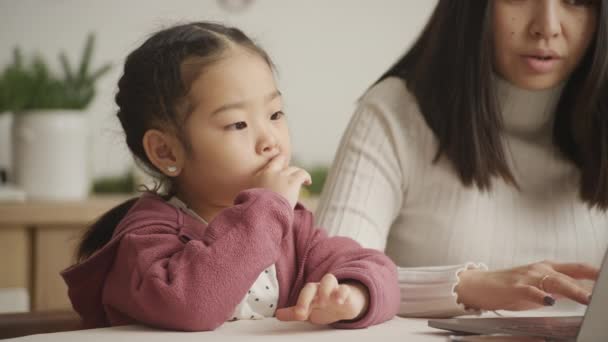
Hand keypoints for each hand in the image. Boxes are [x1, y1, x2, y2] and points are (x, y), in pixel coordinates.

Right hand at [253, 155, 311, 207]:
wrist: (262, 214)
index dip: (274, 165)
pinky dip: (306, 177)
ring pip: (293, 169)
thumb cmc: (257, 210)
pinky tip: (308, 182)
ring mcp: (281, 176)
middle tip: (290, 174)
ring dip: (297, 174)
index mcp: (258, 177)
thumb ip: (255, 194)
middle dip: (285, 164)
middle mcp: (270, 173)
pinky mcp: (292, 181)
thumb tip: (253, 199)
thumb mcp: (251, 199)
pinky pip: (302, 174)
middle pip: (279, 161)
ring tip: (303, 181)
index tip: (278, 172)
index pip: (267, 165)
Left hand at [275, 274, 369, 324]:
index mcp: (311, 292)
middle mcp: (320, 288)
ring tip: (325, 302)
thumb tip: (277, 315)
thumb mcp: (310, 311)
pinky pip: (345, 288)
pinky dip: (342, 293)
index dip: (300, 302)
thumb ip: (294, 313)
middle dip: (307, 298)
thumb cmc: (326, 305)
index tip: (298, 314)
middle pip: (312, 286)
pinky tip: (339, 301)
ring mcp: (334, 289)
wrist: (346, 304)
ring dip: (325, 289)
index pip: (302, 293)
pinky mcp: (347, 292)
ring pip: (329, 280)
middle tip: (303, 311)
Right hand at [456, 260, 597, 310]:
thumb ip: (557, 288)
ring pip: (554, 282)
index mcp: (547, 268)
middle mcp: (539, 269)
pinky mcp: (515, 287)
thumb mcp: (537, 286)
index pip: (577, 268)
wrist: (479, 285)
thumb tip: (578, 293)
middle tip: (602, 291)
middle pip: (570, 275)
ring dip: (572, 290)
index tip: (606, 278)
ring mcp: (527, 277)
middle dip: (589, 283)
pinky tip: (548, 301)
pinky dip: (540, 296)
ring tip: (586, 299)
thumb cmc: (508, 287)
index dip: (594, 272)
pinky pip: (530, 291)